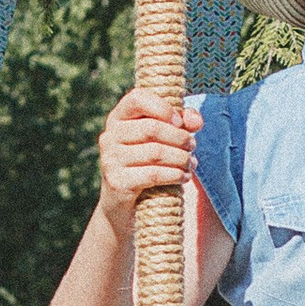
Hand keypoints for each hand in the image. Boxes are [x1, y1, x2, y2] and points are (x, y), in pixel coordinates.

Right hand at [97, 88, 200, 231]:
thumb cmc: (146, 165)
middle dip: (180, 137)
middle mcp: (109, 136)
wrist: (124, 207)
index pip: (137, 98)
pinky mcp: (117, 182)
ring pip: (155, 152)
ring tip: (191, 163)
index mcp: (118, 118)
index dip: (162, 107)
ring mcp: (110, 160)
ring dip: (181, 158)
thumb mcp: (162, 140)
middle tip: (193, 146)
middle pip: (152, 128)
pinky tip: (184, 177)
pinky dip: (175, 175)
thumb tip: (195, 120)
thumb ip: (180, 123)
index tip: (179, 122)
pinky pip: (153, 174)